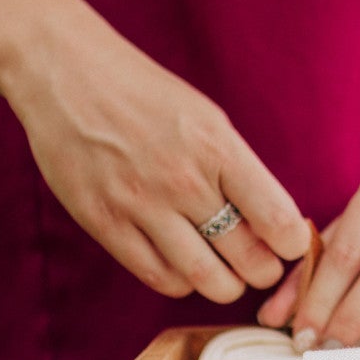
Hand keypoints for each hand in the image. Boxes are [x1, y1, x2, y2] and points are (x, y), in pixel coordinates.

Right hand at [4, 30, 306, 301]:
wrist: (65, 74)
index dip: (294, 243)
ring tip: (227, 274)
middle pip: (247, 258)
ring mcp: (140, 204)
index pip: (277, 218)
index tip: (291, 244)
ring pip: (205, 278)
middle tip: (262, 266)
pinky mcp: (103, 221)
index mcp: (218, 148)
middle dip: (265, 272)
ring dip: (225, 285)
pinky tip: (185, 267)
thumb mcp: (206, 119)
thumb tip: (275, 224)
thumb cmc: (146, 95)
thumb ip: (238, 170)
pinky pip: (157, 276)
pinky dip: (181, 282)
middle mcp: (183, 180)